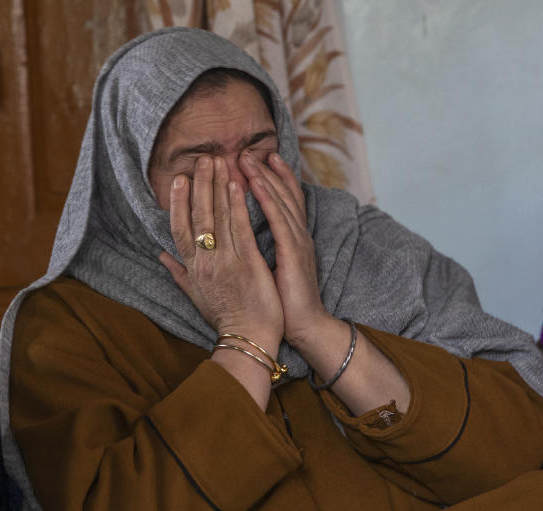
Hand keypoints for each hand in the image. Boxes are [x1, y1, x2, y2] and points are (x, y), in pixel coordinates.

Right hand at [159, 155, 283, 349]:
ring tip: (220, 161)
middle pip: (198, 216)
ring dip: (218, 186)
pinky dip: (238, 206)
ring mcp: (225, 261)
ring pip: (218, 217)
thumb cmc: (224, 318)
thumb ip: (178, 273)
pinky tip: (238, 185)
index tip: (178, 180)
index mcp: (193, 268)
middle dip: (200, 185)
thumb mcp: (194, 296)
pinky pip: (241, 229)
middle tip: (202, 158)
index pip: (179, 228)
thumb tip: (161, 257)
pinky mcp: (247, 264)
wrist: (247, 340)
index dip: (178, 202)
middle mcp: (205, 262)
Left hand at [240, 152, 329, 347]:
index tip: (256, 159)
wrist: (303, 327)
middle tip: (248, 150)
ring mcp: (298, 242)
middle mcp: (298, 235)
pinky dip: (268, 201)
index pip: (283, 201)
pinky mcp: (294, 253)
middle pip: (283, 194)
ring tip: (247, 159)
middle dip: (265, 171)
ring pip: (281, 201)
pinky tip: (255, 185)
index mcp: (291, 240)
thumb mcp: (268, 271)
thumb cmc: (281, 304)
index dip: (272, 178)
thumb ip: (257, 252)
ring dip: (264, 178)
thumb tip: (238, 242)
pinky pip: (280, 221)